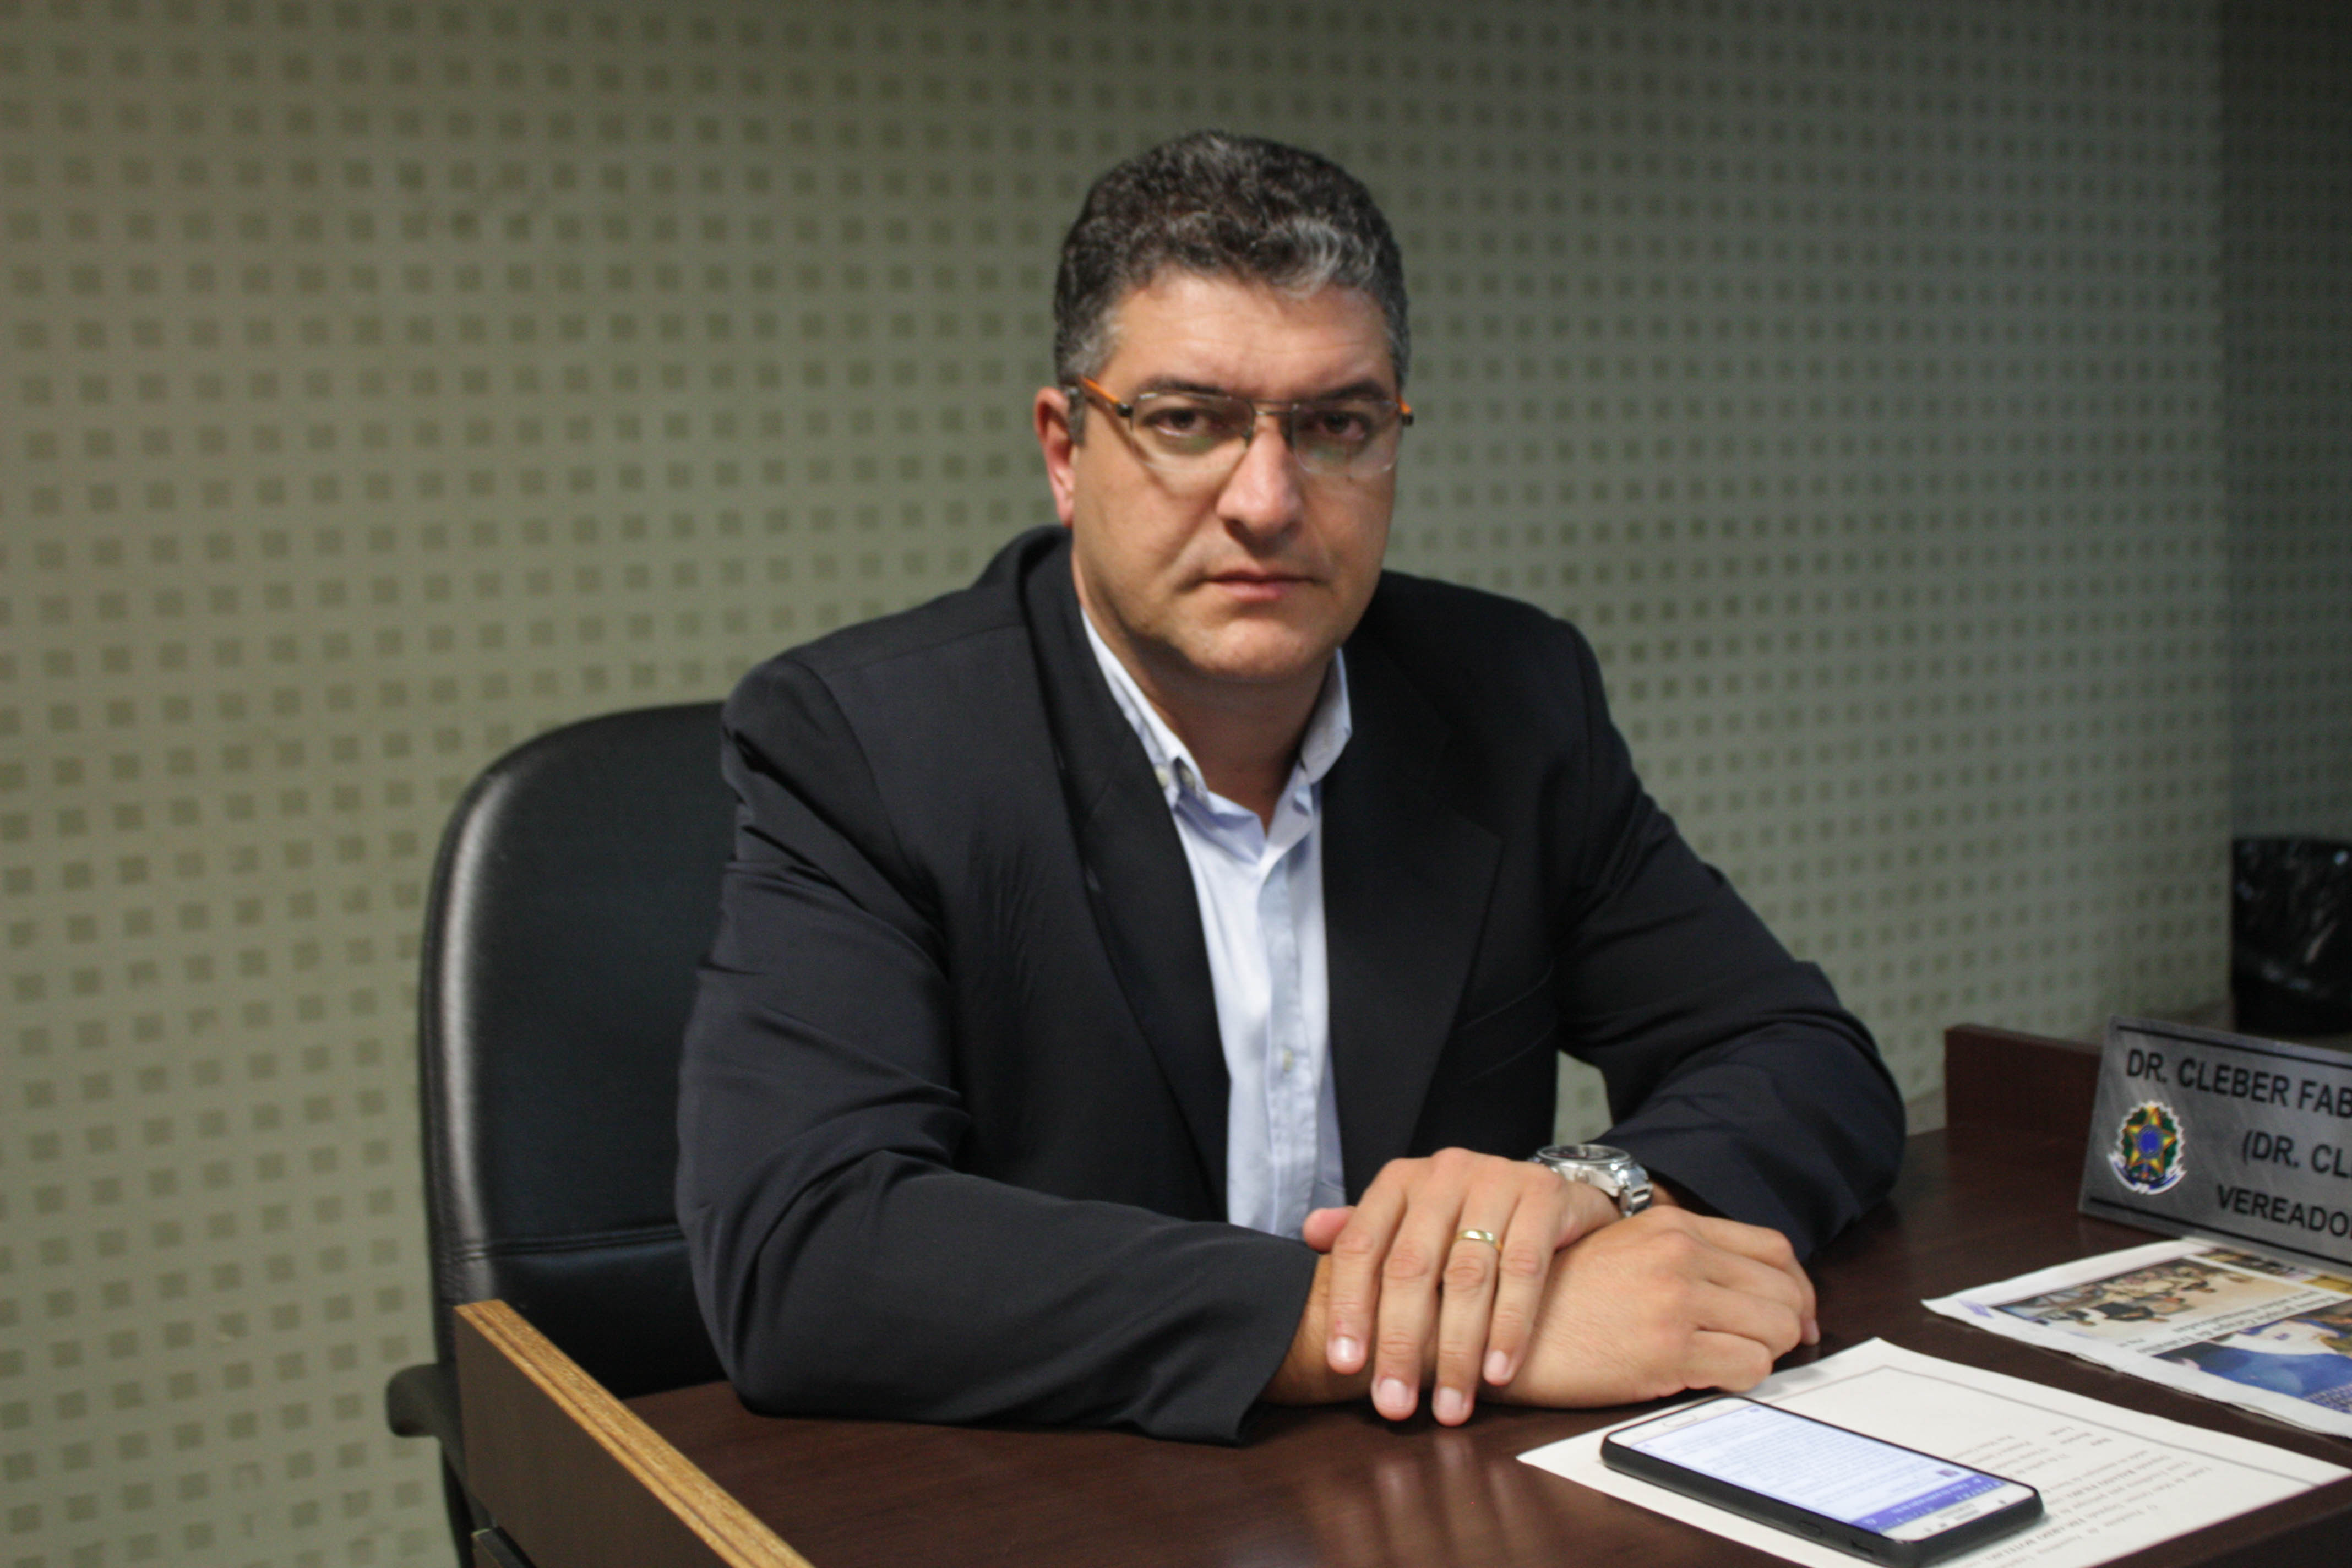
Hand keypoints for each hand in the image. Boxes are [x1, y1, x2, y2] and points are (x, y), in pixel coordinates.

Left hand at [1299, 1148, 1618, 1424]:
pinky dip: (1509, 1328)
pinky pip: (1524, 1270)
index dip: (1348, 1306)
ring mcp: (1496, 1179)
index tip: (1344, 1365)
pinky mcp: (1544, 1196)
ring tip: (1449, 1408)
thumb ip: (1367, 1233)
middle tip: (1394, 1405)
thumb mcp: (1413, 1220)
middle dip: (1400, 1344)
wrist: (1553, 1194)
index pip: (1361, 1246)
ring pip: (1466, 1276)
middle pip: (1411, 1267)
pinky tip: (1498, 1374)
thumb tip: (1311, 1231)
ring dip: (1456, 1351)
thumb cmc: (1468, 1220)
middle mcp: (1443, 1173)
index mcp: (1399, 1181)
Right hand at [1492, 1205, 1818, 1407]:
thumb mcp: (1618, 1249)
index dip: (1795, 1287)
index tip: (1792, 1313)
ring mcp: (1675, 1301)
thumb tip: (1739, 1282)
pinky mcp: (1668, 1350)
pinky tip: (1707, 1376)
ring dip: (1764, 1353)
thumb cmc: (1553, 1296)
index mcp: (1670, 1225)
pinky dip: (1742, 1378)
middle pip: (1785, 1291)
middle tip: (1764, 1346)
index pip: (1773, 1250)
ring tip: (1727, 1359)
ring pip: (1777, 1331)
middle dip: (1787, 1325)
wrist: (1498, 1327)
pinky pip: (1750, 1368)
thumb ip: (1677, 1252)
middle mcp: (1680, 1255)